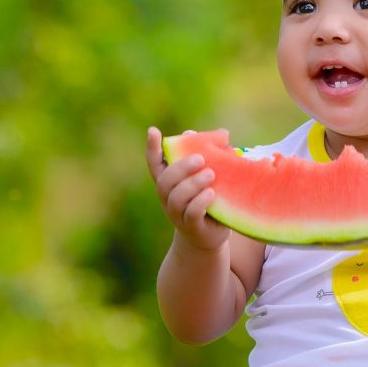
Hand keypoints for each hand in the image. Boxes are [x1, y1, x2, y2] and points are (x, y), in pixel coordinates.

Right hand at [146, 127, 231, 250]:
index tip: (153, 131)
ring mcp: (177, 214)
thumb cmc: (207, 199)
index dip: (152, 148)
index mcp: (169, 182)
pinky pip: (191, 214)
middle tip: (200, 158)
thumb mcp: (207, 177)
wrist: (210, 235)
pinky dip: (199, 202)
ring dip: (192, 184)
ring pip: (176, 198)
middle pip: (165, 181)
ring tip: (210, 174)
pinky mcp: (192, 227)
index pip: (155, 164)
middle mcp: (168, 198)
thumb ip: (207, 155)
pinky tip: (211, 193)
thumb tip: (215, 133)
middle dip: (180, 168)